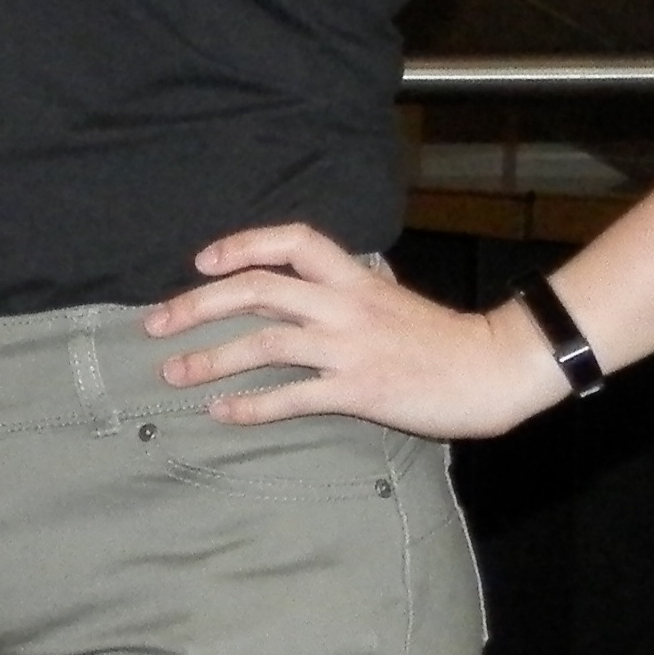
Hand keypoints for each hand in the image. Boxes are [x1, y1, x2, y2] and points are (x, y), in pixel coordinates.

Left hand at [147, 224, 571, 439]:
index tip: (202, 262)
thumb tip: (289, 296)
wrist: (496, 366)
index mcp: (355, 278)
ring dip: (210, 359)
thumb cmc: (440, 338)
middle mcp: (345, 305)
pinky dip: (249, 405)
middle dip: (198, 305)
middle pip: (258, 289)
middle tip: (157, 324)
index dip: (242, 245)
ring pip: (264, 343)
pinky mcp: (358, 389)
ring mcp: (350, 347)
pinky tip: (221, 413)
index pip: (292, 241)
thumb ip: (340, 294)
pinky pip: (291, 396)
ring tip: (173, 374)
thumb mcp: (387, 300)